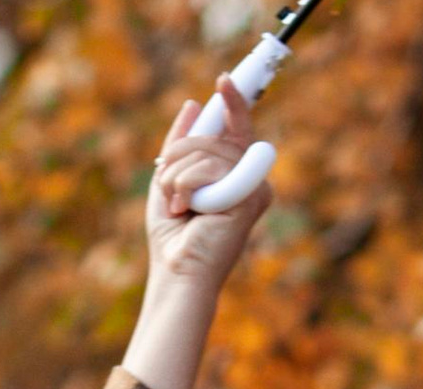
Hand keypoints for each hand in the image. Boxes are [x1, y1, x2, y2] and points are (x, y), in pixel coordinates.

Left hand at [144, 74, 272, 296]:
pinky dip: (188, 184)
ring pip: (210, 150)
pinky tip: (188, 209)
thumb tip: (192, 104)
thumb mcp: (168, 182)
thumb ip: (179, 145)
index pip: (236, 130)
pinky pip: (213, 168)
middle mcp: (251, 179)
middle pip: (214, 137)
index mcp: (235, 175)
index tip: (222, 80)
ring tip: (178, 205)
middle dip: (179, 154)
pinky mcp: (249, 198)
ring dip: (178, 175)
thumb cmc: (173, 239)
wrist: (177, 274)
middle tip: (169, 188)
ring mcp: (254, 188)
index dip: (232, 103)